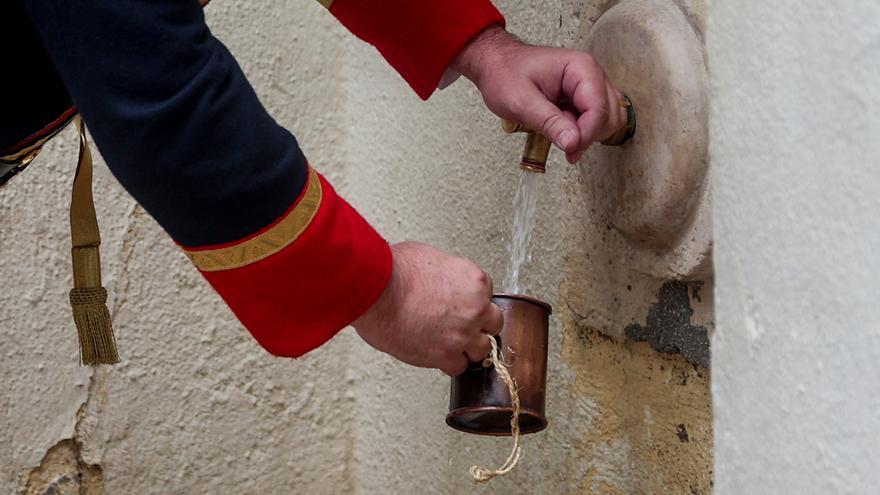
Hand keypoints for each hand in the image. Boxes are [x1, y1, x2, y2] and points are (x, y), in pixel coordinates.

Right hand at [352, 242, 503, 375]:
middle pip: (493, 324)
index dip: (472, 302)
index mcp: (475, 282)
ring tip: (452, 343)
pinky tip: (438, 354)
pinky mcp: (444, 355)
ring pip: (482, 350)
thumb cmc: (395, 271)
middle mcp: (475, 309)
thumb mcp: (431, 258)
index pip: (487, 296)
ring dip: (469, 347)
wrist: (376, 291)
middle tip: (464, 325)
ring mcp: (462, 335)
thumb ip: (446, 274)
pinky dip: (450, 362)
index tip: (462, 306)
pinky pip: (458, 367)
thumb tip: (441, 281)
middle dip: (480, 325)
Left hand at [451, 26, 627, 163]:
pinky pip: (596, 121)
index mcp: (580, 68)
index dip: (586, 134)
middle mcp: (591, 75)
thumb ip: (549, 122)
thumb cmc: (505, 74)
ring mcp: (590, 86)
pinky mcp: (584, 98)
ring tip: (559, 131)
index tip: (569, 149)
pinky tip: (562, 130)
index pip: (599, 109)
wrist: (496, 66)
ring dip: (586, 134)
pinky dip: (582, 132)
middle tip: (562, 141)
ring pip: (608, 120)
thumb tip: (573, 142)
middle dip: (588, 135)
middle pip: (610, 116)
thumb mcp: (521, 101)